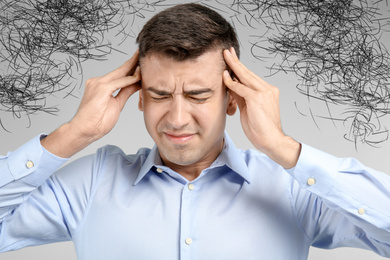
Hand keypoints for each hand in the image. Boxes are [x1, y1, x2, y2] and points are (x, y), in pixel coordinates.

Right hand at [41, 50, 140, 157]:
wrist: (85, 131)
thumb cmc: (98, 121)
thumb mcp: (117, 103)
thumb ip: (126, 91)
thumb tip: (137, 83)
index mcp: (101, 85)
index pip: (119, 73)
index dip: (131, 67)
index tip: (141, 61)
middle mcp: (98, 81)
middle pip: (120, 70)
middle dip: (133, 61)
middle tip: (144, 53)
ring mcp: (98, 84)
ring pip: (120, 73)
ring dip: (134, 68)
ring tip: (144, 61)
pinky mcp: (100, 89)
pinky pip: (119, 83)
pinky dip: (129, 80)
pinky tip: (138, 77)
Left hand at [223, 47, 299, 167]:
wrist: (272, 140)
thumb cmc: (260, 129)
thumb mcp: (248, 109)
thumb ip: (241, 97)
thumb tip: (231, 86)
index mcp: (267, 91)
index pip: (250, 77)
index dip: (240, 68)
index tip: (232, 59)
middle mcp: (267, 89)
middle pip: (248, 73)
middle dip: (236, 61)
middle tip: (227, 51)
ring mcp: (263, 92)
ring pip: (245, 76)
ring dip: (233, 65)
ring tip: (225, 56)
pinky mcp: (257, 98)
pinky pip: (241, 88)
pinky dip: (231, 82)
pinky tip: (224, 76)